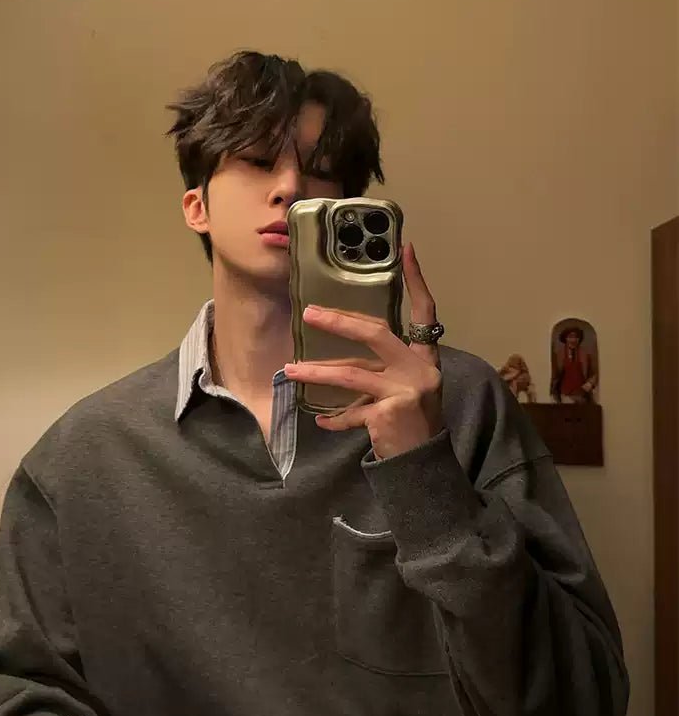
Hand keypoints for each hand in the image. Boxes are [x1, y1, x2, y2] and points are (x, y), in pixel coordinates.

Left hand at [284, 242, 442, 459]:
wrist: (424, 466)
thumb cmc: (412, 423)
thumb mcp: (406, 389)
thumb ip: (382, 370)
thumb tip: (336, 362)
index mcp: (425, 358)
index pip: (425, 311)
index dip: (416, 280)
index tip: (406, 249)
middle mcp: (419, 369)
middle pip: (375, 333)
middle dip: (338, 322)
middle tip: (309, 314)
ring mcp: (405, 391)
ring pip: (352, 373)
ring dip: (317, 372)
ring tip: (290, 370)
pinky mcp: (390, 414)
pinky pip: (352, 411)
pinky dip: (334, 417)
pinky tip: (320, 420)